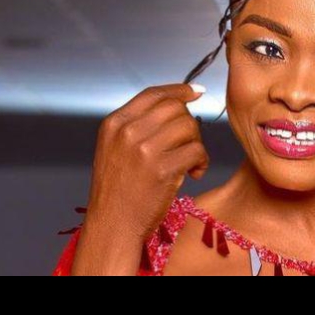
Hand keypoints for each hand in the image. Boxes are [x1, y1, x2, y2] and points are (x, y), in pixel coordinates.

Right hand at [83, 82, 209, 247]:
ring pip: (189, 126)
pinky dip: (202, 162)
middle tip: (188, 145)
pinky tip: (194, 173)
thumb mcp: (114, 149)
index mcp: (114, 123)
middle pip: (175, 108)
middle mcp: (127, 132)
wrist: (112, 225)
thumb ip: (136, 126)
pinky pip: (196, 151)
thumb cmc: (117, 192)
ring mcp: (144, 150)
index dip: (179, 90)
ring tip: (191, 162)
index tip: (195, 92)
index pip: (153, 93)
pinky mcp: (162, 169)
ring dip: (197, 144)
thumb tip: (174, 106)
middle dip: (189, 125)